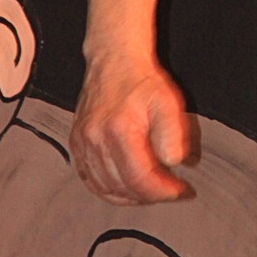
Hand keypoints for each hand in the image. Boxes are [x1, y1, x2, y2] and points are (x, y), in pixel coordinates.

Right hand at [72, 58, 193, 204]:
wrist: (114, 60)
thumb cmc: (142, 81)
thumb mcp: (168, 102)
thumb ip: (173, 134)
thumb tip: (174, 163)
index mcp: (119, 130)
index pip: (139, 177)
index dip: (162, 191)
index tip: (180, 190)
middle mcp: (95, 139)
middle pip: (122, 186)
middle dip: (150, 196)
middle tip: (169, 191)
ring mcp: (82, 143)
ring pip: (104, 188)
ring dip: (130, 197)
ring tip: (151, 192)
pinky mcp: (76, 143)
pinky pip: (89, 179)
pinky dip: (108, 191)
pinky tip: (125, 189)